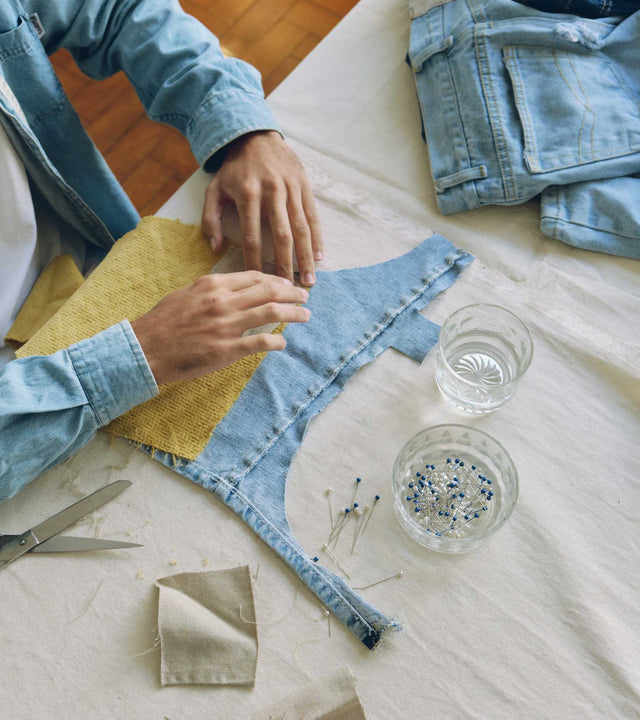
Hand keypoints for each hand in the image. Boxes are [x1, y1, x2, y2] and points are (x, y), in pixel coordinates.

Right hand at [130, 271, 309, 385]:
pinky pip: (261, 342)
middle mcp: (222, 301)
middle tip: (304, 296)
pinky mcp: (226, 349)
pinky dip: (276, 342)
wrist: (144, 349)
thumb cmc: (161, 322)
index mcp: (213, 284)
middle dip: (292, 292)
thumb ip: (212, 290)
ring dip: (293, 313)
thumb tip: (235, 290)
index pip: (254, 276)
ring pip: (271, 312)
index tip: (286, 283)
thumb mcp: (185, 294)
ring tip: (305, 315)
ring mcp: (226, 325)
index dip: (276, 279)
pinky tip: (283, 344)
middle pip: (269, 291)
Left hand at [201, 131, 322, 285]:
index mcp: (247, 194)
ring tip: (309, 280)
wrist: (256, 136)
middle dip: (286, 265)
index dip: (255, 261)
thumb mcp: (214, 190)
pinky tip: (319, 257)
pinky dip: (317, 238)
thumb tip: (216, 249)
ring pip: (301, 228)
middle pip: (281, 236)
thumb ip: (211, 219)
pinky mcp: (304, 186)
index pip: (251, 235)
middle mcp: (272, 191)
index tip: (259, 282)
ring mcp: (291, 188)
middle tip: (290, 290)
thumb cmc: (233, 169)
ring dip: (306, 257)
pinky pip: (312, 216)